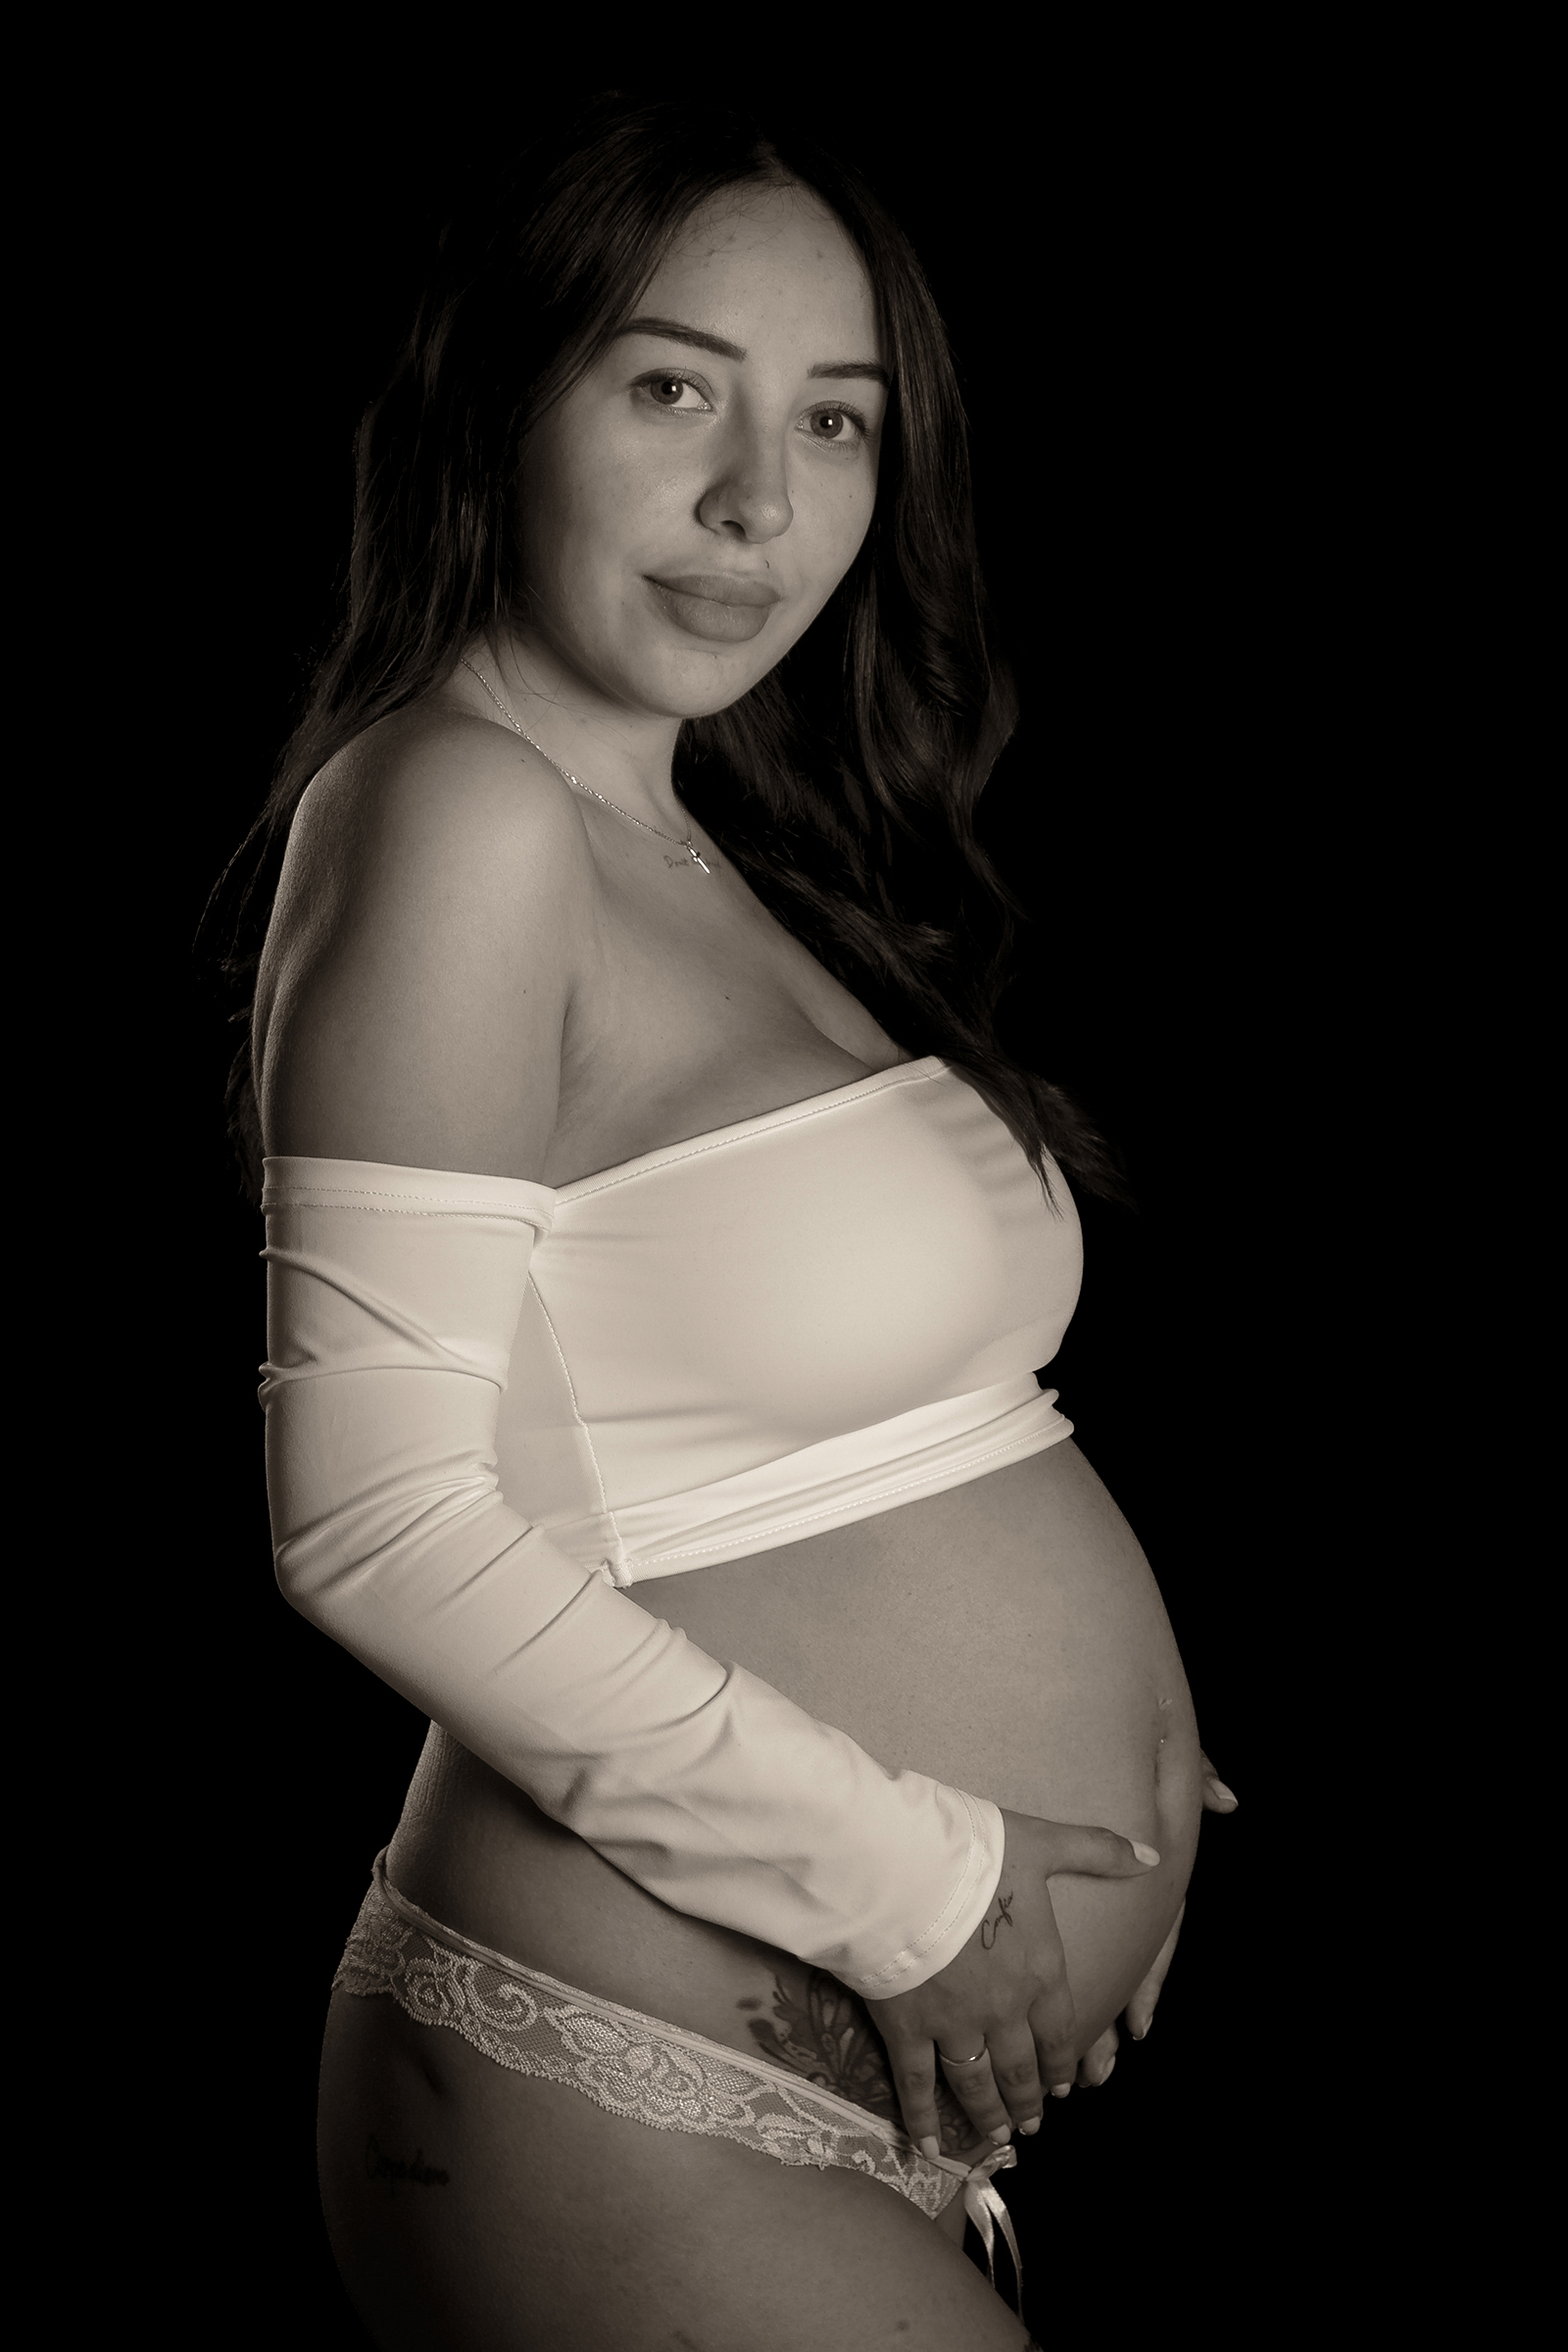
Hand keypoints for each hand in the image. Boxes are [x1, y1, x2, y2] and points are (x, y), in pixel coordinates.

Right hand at [865, 1808, 1161, 2156]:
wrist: (898, 1868)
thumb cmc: (971, 1852)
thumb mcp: (1043, 1841)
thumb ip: (1097, 1851)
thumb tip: (1152, 1855)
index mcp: (1039, 1970)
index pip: (1060, 2031)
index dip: (1063, 2062)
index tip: (1065, 2088)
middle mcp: (1003, 2009)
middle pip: (1020, 2067)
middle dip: (1029, 2098)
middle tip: (1032, 2125)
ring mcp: (953, 2025)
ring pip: (977, 2082)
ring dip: (989, 2113)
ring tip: (998, 2135)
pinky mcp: (907, 2028)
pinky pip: (916, 2084)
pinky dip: (922, 2118)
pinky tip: (925, 2145)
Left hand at [1071, 1751, 1237, 2087]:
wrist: (1051, 1719)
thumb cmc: (1116, 1741)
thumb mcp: (1157, 1758)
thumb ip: (1191, 1774)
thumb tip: (1227, 1798)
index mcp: (1143, 1874)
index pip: (1153, 1933)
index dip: (1148, 1979)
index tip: (1138, 2023)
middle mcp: (1115, 1895)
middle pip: (1116, 1968)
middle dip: (1106, 2021)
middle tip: (1092, 2069)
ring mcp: (1082, 1900)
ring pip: (1086, 1970)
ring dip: (1075, 2023)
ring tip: (1063, 2072)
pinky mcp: (1041, 1898)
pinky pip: (1042, 1949)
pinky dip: (1039, 1991)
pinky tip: (1022, 2024)